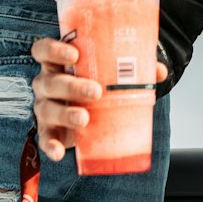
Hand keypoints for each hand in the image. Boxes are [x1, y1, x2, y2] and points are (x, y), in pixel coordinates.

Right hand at [31, 35, 167, 161]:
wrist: (91, 111)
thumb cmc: (98, 82)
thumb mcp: (113, 72)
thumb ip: (134, 68)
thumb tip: (159, 71)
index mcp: (58, 62)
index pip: (43, 49)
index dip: (54, 50)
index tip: (74, 55)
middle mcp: (47, 82)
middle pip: (49, 81)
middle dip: (71, 86)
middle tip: (96, 92)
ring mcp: (45, 107)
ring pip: (47, 109)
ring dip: (65, 114)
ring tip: (85, 118)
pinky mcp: (49, 130)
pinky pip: (45, 138)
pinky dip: (50, 145)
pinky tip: (58, 152)